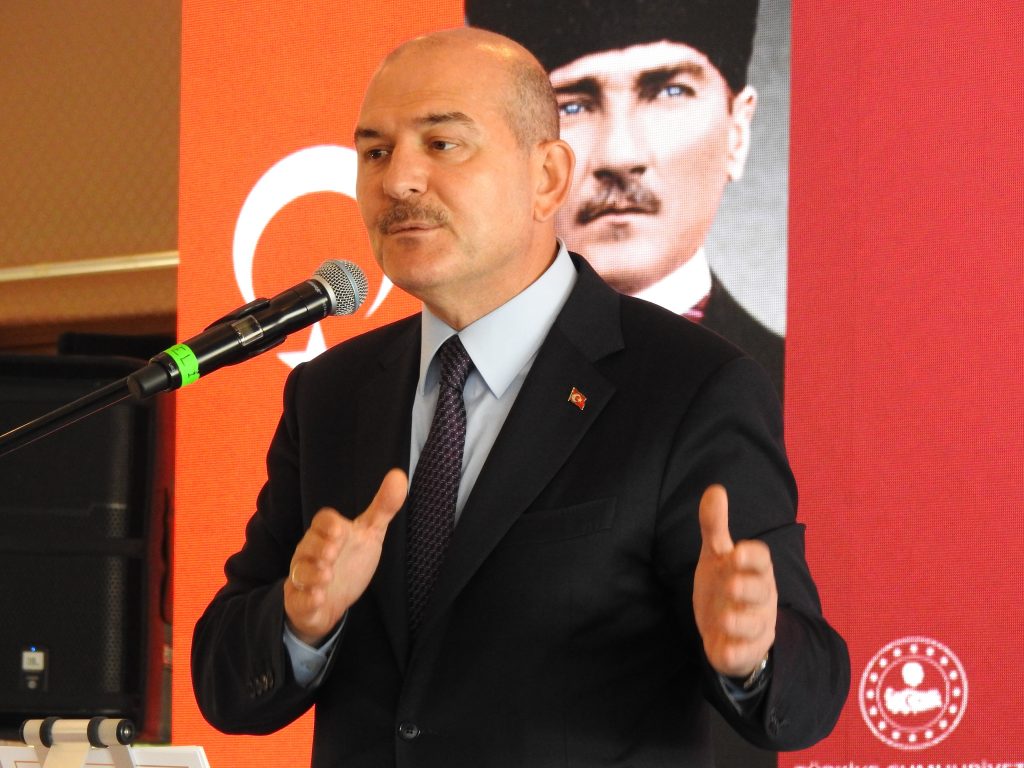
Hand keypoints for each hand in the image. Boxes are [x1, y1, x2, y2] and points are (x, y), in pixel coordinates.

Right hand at [284, 468, 406, 645]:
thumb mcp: (370, 534)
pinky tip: (318, 599)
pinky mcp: (300, 601)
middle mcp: (311, 553)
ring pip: (301, 572)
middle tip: (332, 554)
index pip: (322, 522)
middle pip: (308, 544)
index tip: (340, 531)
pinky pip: (298, 600)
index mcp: (328, 534)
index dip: (328, 525)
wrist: (334, 600)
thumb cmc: (350, 561)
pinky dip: (306, 599)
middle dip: (319, 548)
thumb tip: (399, 475)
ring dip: (312, 574)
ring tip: (327, 576)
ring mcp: (304, 577)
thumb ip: (384, 507)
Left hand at [693, 484, 776, 677]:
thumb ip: (715, 525)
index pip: (762, 560)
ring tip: (724, 618)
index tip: (736, 550)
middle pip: (761, 592)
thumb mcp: (717, 555)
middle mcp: (760, 599)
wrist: (728, 630)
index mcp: (755, 571)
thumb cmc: (726, 583)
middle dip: (747, 589)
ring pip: (753, 625)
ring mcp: (754, 626)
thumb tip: (715, 489)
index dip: (751, 556)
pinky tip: (723, 650)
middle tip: (730, 585)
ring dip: (740, 622)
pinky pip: (742, 654)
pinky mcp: (743, 651)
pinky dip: (734, 653)